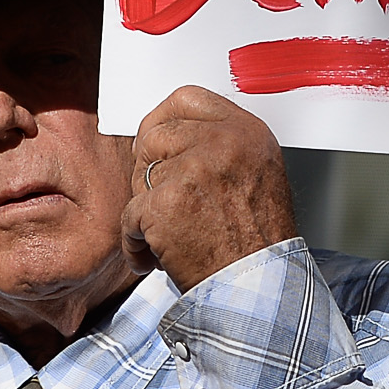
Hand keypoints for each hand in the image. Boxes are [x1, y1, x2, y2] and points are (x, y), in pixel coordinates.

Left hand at [120, 87, 300, 293]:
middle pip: (154, 135)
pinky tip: (152, 257)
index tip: (154, 144)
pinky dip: (135, 242)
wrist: (258, 290)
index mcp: (246, 132)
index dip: (161, 121)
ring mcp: (193, 170)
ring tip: (165, 236)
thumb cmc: (257, 243)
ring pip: (140, 175)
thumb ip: (221, 147)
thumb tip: (172, 136)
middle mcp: (223, 143)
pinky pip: (130, 214)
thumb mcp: (258, 176)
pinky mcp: (166, 203)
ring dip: (144, 210)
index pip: (186, 98)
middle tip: (159, 202)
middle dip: (148, 170)